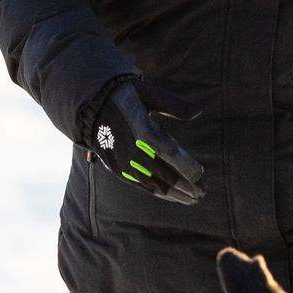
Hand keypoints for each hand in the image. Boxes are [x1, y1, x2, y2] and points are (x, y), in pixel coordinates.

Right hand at [86, 80, 203, 205]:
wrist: (89, 105)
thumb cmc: (123, 96)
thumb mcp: (147, 92)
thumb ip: (172, 104)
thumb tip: (198, 112)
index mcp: (142, 131)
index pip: (170, 154)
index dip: (187, 167)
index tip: (201, 174)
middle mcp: (132, 150)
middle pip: (165, 175)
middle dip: (186, 186)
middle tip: (203, 193)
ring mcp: (124, 162)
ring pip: (154, 184)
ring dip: (175, 194)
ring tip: (192, 200)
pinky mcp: (117, 169)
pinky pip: (141, 185)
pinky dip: (158, 193)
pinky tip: (171, 196)